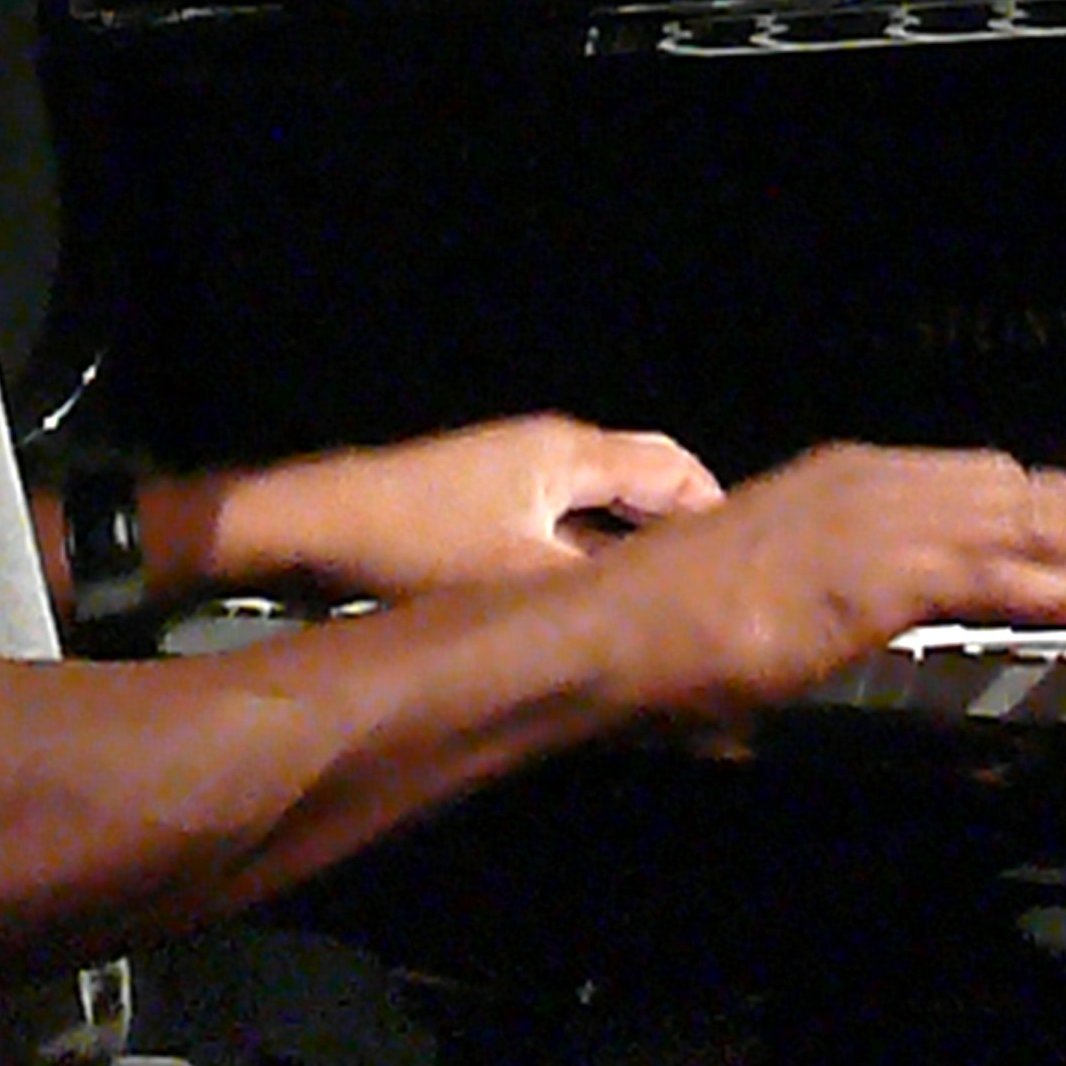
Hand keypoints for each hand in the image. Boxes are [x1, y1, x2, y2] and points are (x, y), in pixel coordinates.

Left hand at [191, 413, 723, 600]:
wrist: (317, 524)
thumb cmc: (421, 545)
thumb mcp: (522, 580)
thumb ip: (601, 594)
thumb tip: (666, 618)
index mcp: (571, 451)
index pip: (675, 469)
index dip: (717, 515)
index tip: (747, 571)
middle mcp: (552, 446)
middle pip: (643, 476)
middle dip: (682, 528)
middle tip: (715, 592)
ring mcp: (516, 466)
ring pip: (602, 499)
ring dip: (636, 542)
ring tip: (666, 602)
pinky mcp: (486, 494)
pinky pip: (566, 513)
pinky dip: (593, 546)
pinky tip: (594, 598)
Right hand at [585, 441, 1065, 727]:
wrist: (623, 621)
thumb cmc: (676, 620)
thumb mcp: (777, 590)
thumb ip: (835, 592)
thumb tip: (862, 617)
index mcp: (852, 477)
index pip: (984, 486)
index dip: (1060, 516)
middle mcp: (878, 478)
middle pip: (1026, 491)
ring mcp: (882, 517)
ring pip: (1032, 522)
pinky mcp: (885, 570)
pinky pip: (999, 575)